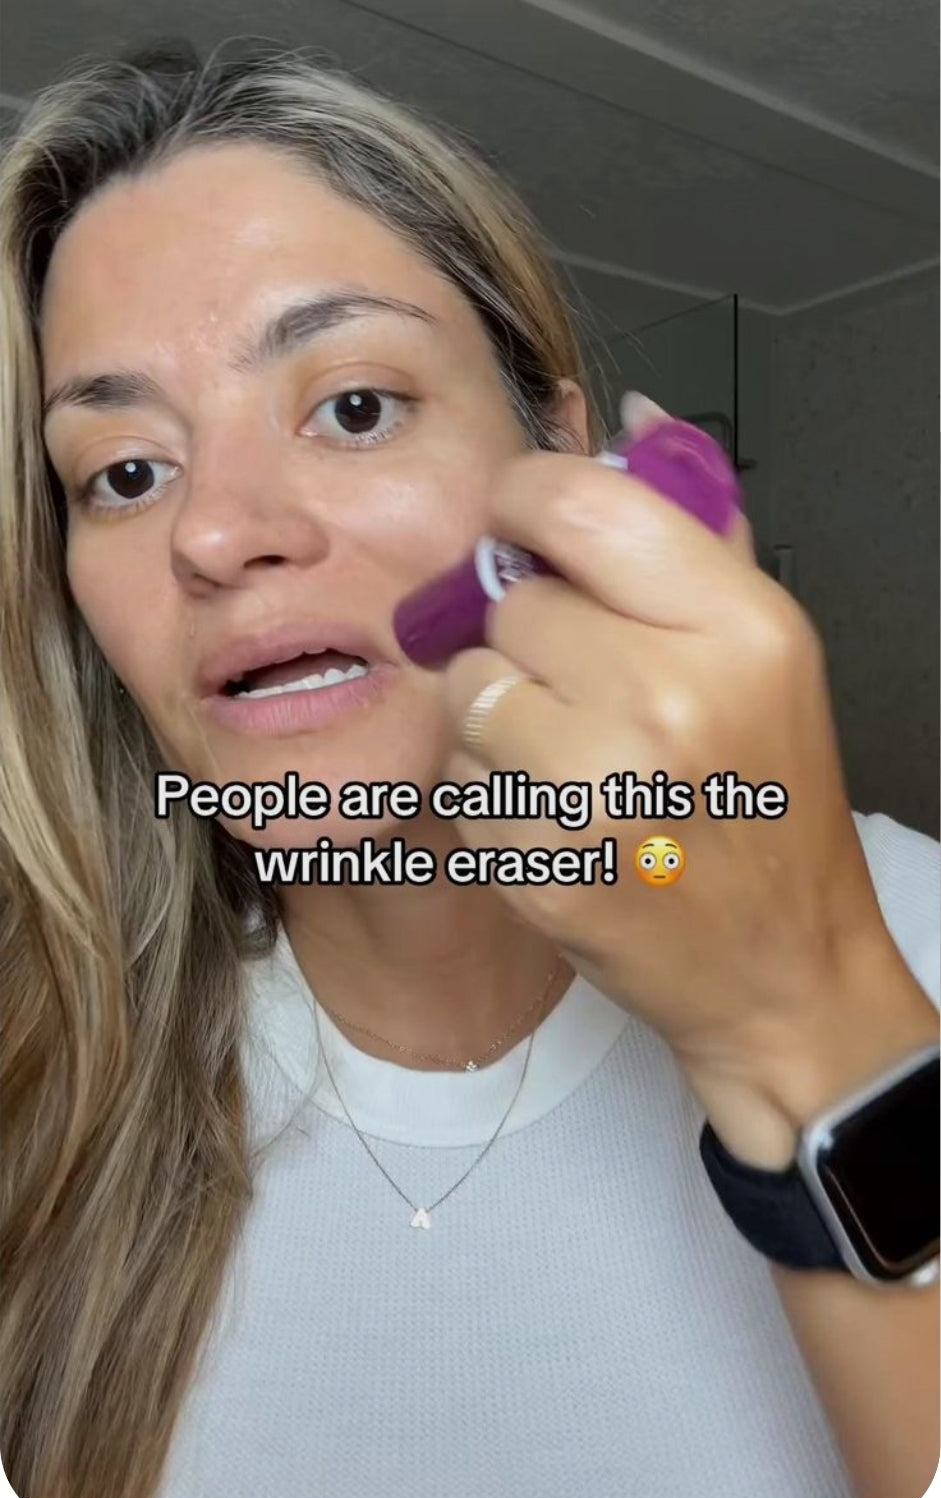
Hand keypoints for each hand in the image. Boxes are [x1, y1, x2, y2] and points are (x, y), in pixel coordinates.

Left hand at [440, 406, 923, 1161]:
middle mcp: (669, 698)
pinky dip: (487, 786)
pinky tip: (555, 812)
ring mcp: (596, 788)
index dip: (526, 500)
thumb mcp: (767, 653)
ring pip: (469, 686)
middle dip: (528, 631)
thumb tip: (637, 421)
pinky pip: (457, 773)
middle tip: (580, 678)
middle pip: (511, 602)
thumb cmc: (775, 803)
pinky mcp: (539, 859)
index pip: (579, 504)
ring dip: (496, 709)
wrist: (778, 965)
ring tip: (565, 750)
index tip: (521, 520)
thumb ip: (697, 533)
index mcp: (738, 628)